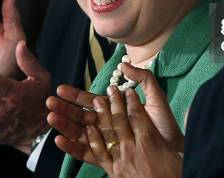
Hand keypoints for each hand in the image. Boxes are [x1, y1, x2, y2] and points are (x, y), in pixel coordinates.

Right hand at [51, 64, 182, 163]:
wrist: (175, 151)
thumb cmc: (165, 126)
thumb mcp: (155, 97)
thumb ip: (142, 78)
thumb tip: (124, 65)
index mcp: (115, 111)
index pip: (90, 101)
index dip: (75, 95)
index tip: (60, 89)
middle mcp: (107, 126)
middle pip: (81, 116)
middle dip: (64, 109)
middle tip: (49, 103)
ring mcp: (106, 143)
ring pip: (80, 133)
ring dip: (64, 125)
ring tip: (51, 118)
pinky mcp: (107, 159)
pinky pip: (86, 154)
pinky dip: (72, 148)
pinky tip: (60, 141)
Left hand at [86, 87, 181, 177]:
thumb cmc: (173, 174)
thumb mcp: (175, 152)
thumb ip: (175, 130)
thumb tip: (190, 109)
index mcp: (150, 141)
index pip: (137, 115)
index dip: (131, 101)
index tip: (128, 90)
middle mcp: (133, 148)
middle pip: (120, 121)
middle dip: (114, 103)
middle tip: (110, 89)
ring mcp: (121, 160)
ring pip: (109, 133)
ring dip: (102, 116)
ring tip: (97, 101)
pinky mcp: (113, 172)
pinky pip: (100, 153)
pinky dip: (93, 139)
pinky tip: (89, 128)